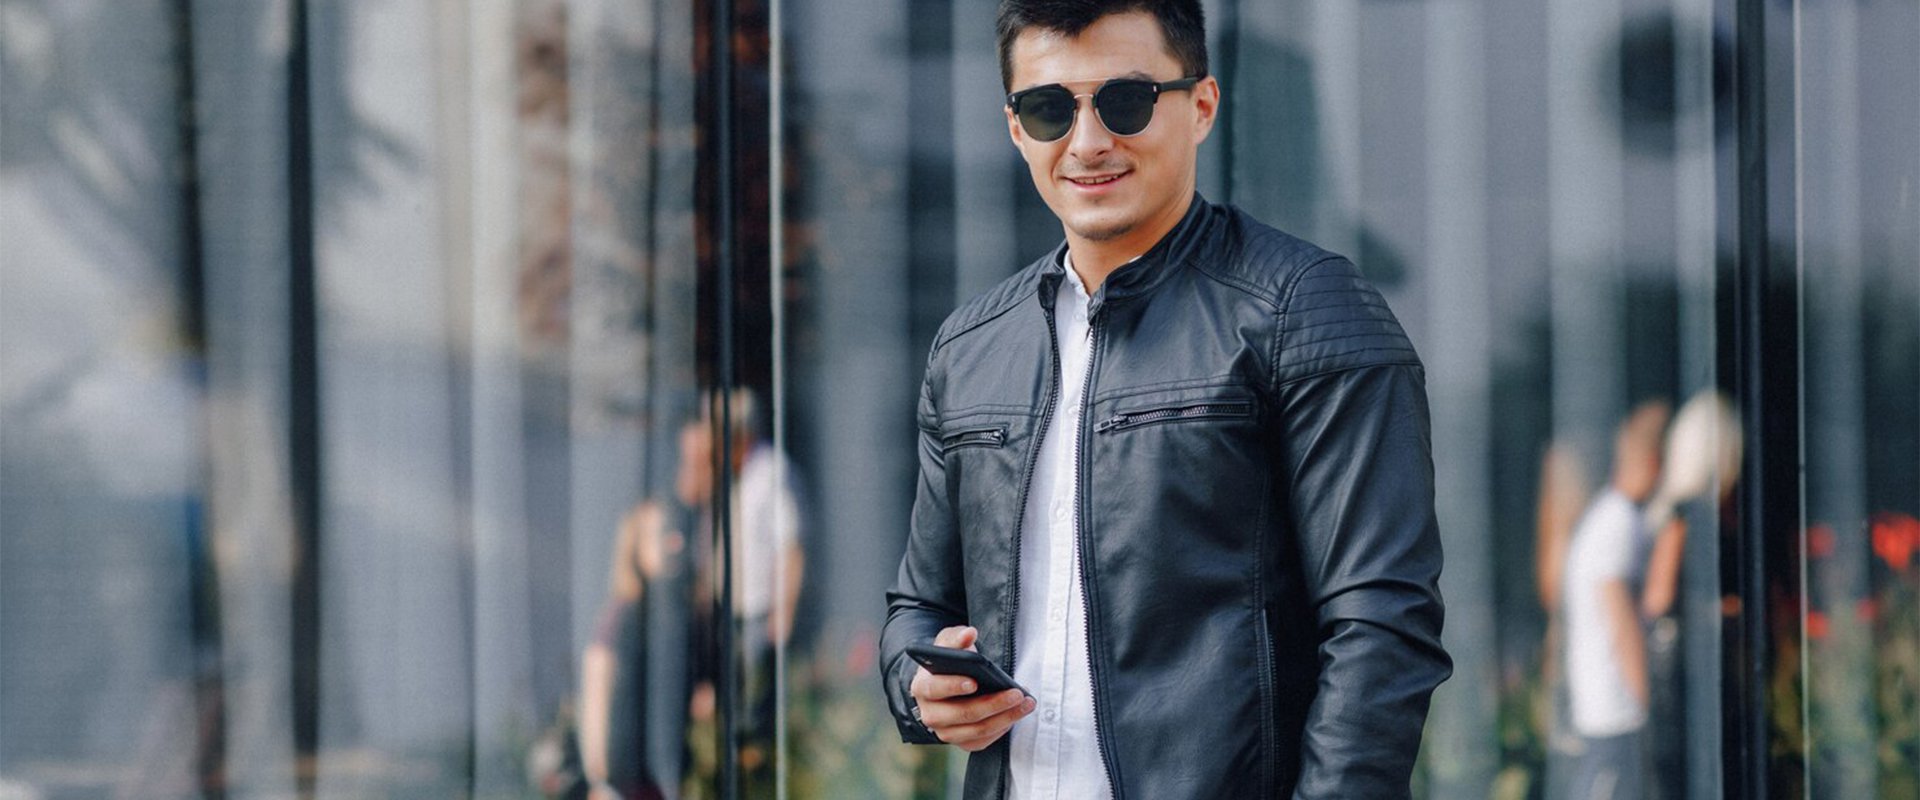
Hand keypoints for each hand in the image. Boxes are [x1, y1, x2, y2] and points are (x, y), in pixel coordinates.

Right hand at [908, 626, 1034, 751]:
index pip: (935, 689)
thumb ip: (957, 637)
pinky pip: (983, 741)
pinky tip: (1016, 714)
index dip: (953, 686)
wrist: (947, 683)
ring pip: (977, 730)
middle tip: (1017, 693)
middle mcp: (930, 714)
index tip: (974, 682)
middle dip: (993, 704)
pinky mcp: (961, 742)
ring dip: (1005, 718)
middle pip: (962, 714)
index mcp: (922, 687)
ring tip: (1026, 703)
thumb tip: (969, 633)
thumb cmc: (948, 662)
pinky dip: (1002, 729)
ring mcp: (945, 732)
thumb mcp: (948, 644)